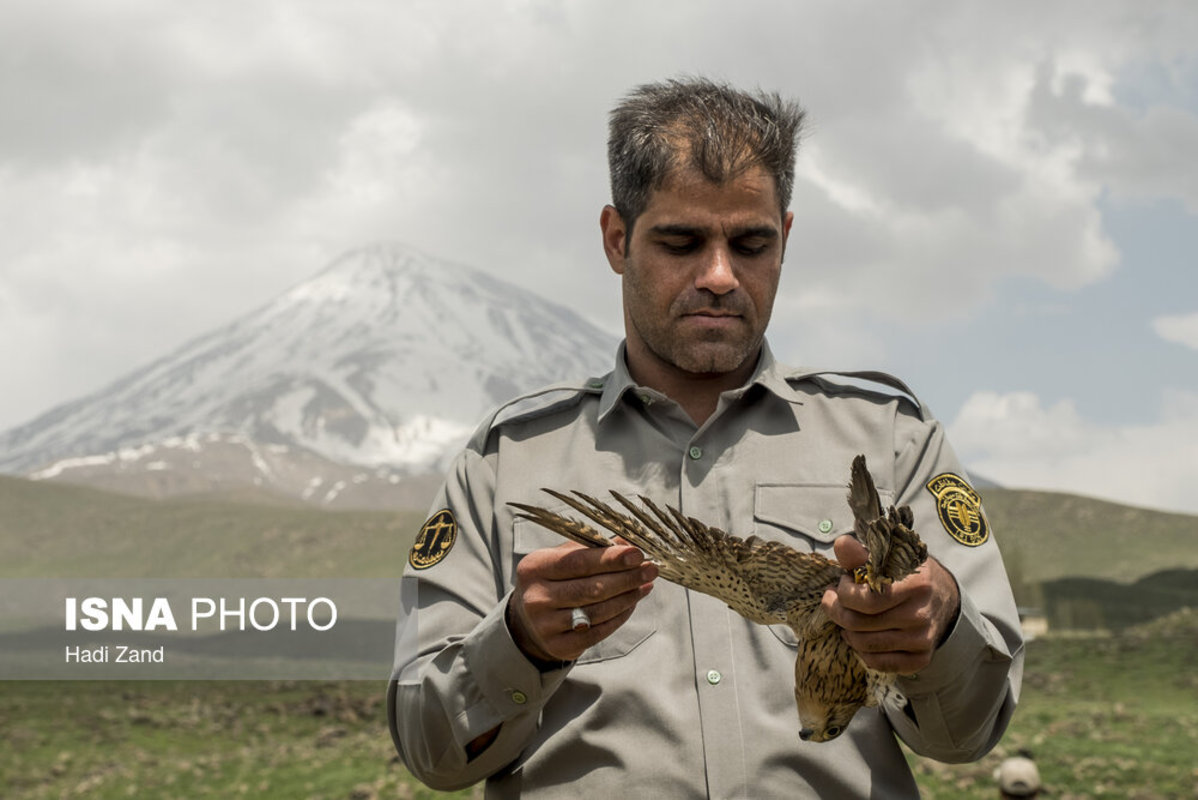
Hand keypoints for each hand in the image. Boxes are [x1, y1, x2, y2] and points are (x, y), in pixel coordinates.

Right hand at [507, 542, 656, 662]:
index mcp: (535, 568)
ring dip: (627, 597)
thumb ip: (592, 549)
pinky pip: (598, 632)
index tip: (637, 554)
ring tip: (644, 585)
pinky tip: (631, 604)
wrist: (528, 620)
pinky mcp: (558, 646)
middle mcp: (536, 598)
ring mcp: (545, 625)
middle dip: (626, 578)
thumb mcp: (562, 558)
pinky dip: (619, 617)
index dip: (610, 559)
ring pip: (598, 611)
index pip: (578, 562)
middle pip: (591, 588)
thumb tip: (627, 543)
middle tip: (650, 569)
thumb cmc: (552, 581)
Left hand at [821, 535, 959, 673]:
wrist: (943, 598)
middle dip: (836, 611)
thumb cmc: (907, 574)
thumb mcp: (888, 557)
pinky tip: (861, 635)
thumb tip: (841, 544)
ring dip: (846, 631)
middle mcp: (921, 615)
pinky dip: (862, 651)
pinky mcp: (921, 658)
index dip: (843, 593)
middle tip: (834, 600)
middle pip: (858, 624)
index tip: (841, 583)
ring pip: (864, 645)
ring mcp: (922, 640)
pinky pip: (878, 663)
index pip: (866, 600)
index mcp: (916, 584)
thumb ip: (861, 554)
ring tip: (847, 616)